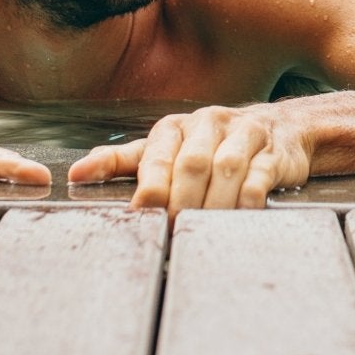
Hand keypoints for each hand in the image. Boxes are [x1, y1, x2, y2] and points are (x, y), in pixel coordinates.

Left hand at [67, 105, 310, 213]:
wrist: (279, 130)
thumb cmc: (210, 144)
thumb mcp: (163, 149)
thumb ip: (121, 161)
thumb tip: (75, 173)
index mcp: (175, 127)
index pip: (157, 156)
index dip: (149, 187)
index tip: (139, 214)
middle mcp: (208, 124)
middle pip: (192, 164)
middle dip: (180, 201)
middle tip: (171, 230)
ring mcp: (243, 134)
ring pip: (226, 169)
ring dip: (212, 204)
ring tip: (199, 230)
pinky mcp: (273, 151)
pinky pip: (259, 176)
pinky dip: (247, 200)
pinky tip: (238, 217)